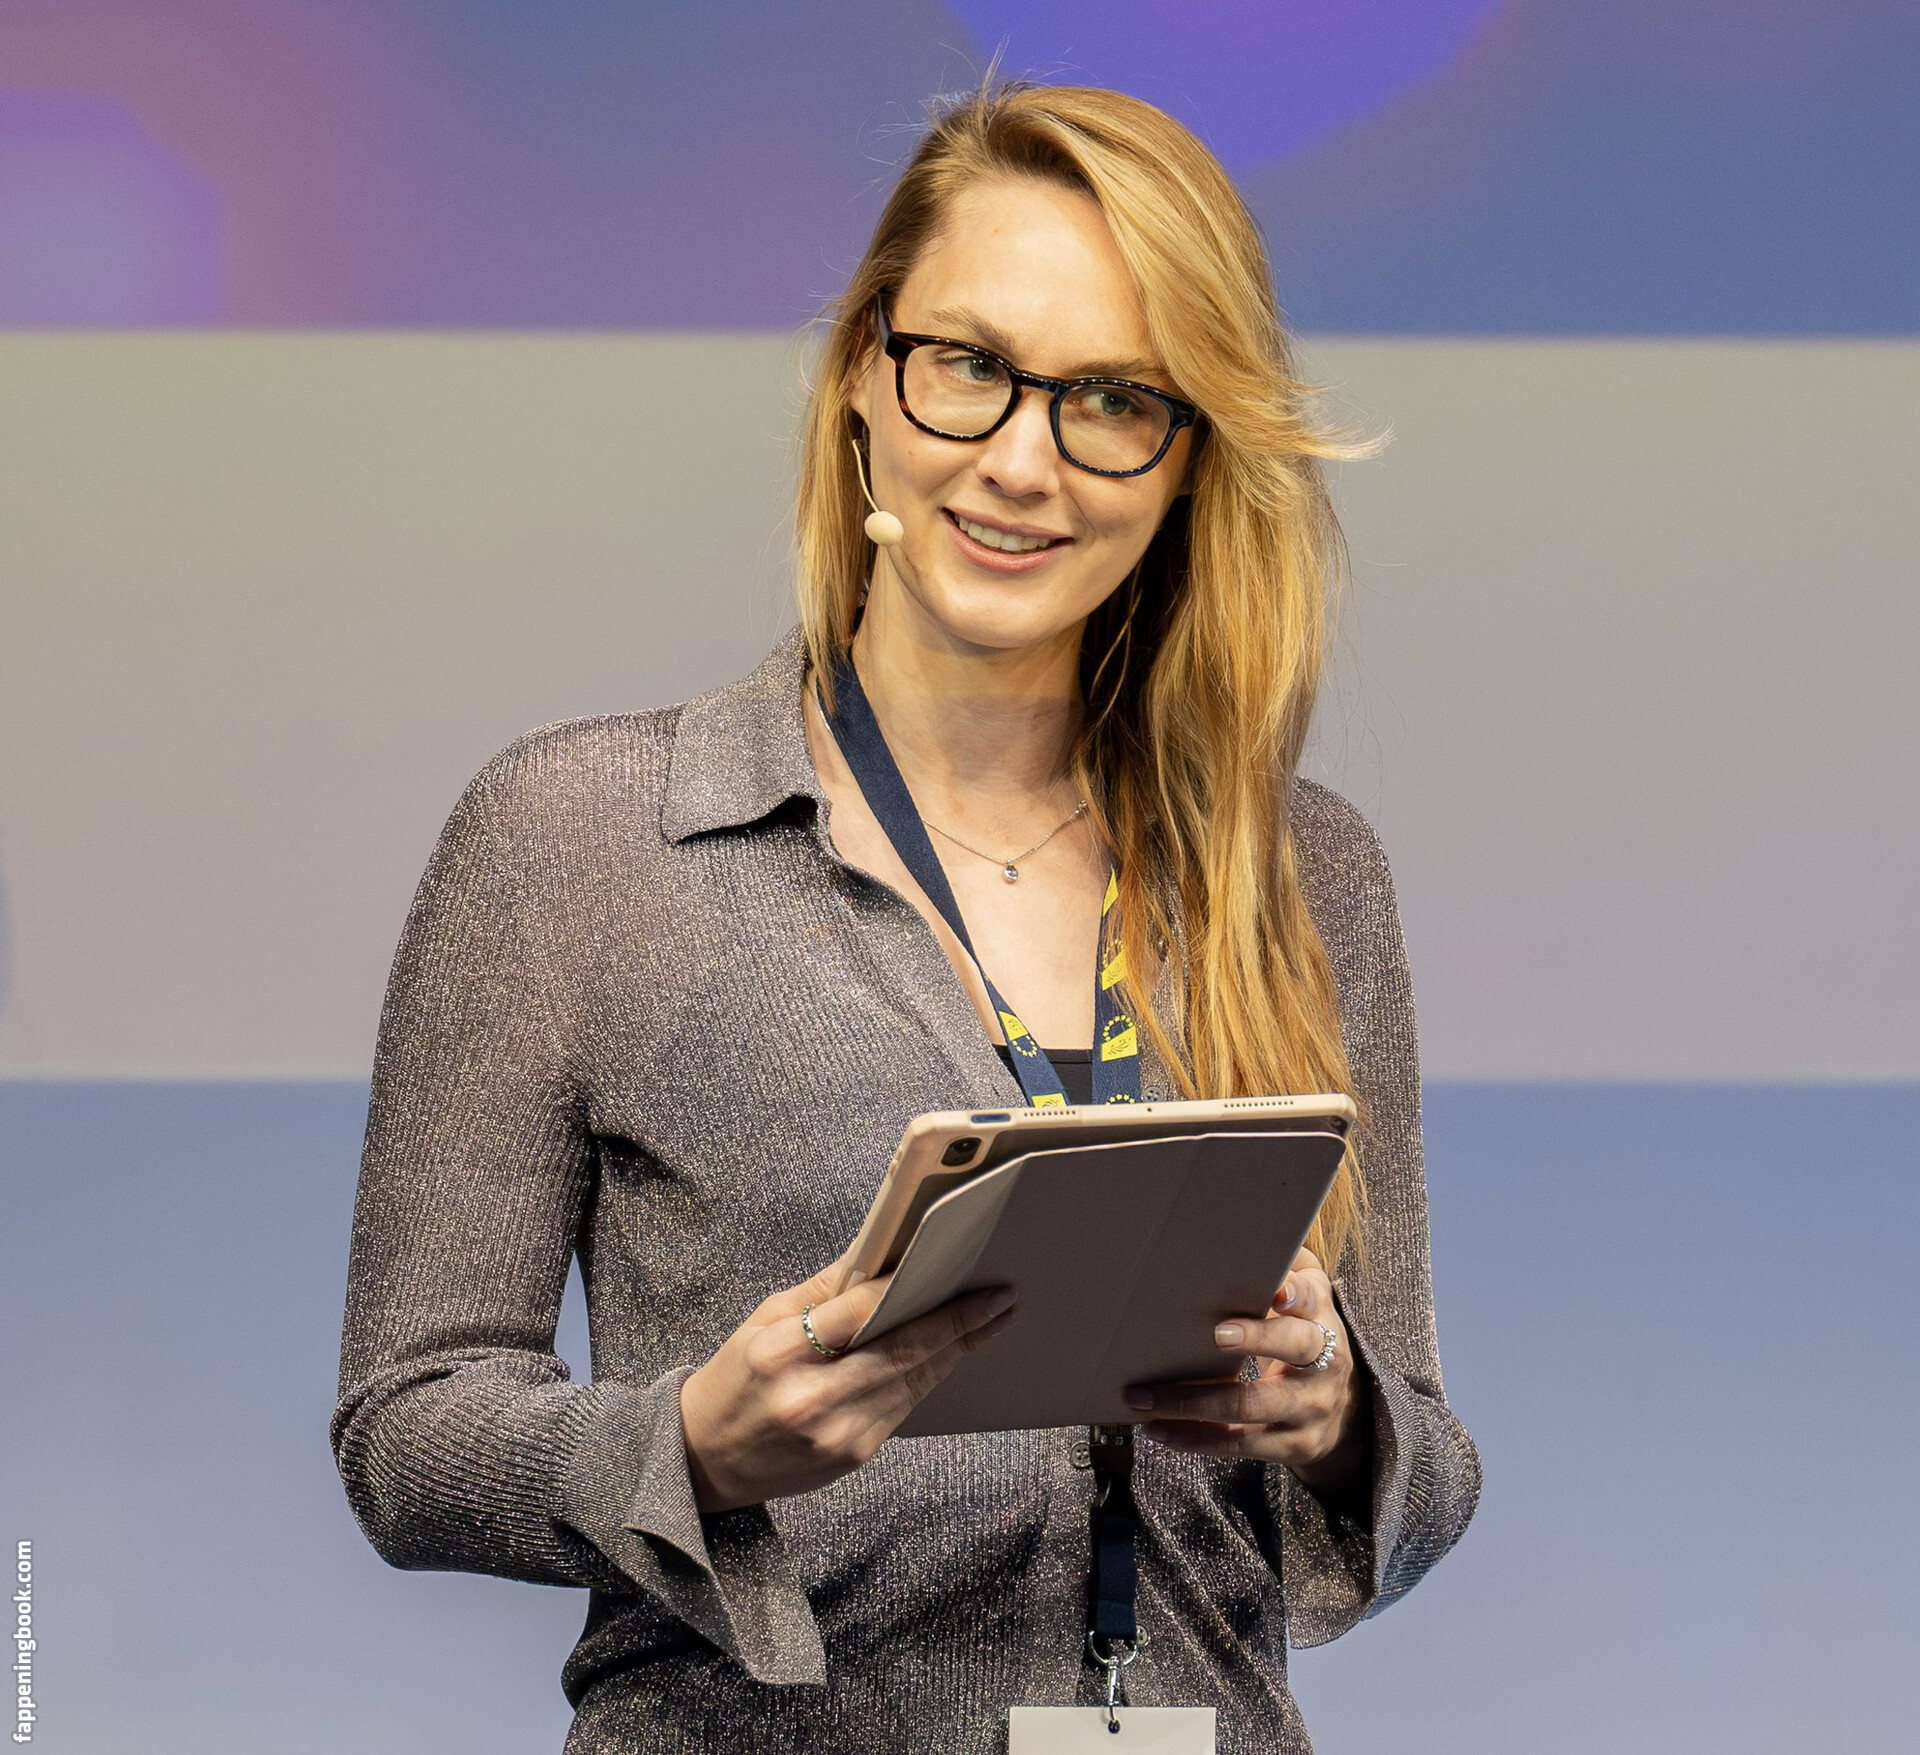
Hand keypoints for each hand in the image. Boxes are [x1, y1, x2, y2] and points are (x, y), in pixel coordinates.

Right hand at [679, 1251, 1016, 1513]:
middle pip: (900, 1352)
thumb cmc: (737, 1377)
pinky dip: (931, 1376)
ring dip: (957, 1349)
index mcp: (780, 1354)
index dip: (909, 1289)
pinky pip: (904, 1407)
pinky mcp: (853, 1456)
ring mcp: (836, 1433)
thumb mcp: (762, 1321)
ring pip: (912, 1382)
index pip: (858, 1312)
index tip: (950, 1266)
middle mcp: (810, 1398)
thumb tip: (880, 1252)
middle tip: (998, 1296)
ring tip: (992, 1319)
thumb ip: (823, 1290)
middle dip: (956, 1322)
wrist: (707, 1458)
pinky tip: (954, 1352)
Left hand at [1124, 1247, 1370, 1507]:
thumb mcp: (1309, 1297)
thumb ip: (1289, 1265)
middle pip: (1293, 1348)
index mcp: (1322, 1317)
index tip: (1275, 1289)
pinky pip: (1240, 1445)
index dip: (1296, 1294)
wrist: (1347, 1411)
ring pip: (1250, 1406)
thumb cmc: (1306, 1333)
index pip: (1313, 1300)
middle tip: (1212, 1333)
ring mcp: (1309, 1408)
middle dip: (1255, 1340)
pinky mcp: (1292, 1446)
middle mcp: (1324, 1363)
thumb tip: (1251, 1226)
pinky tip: (1157, 1430)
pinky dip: (1195, 1439)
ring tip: (1142, 1397)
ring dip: (1191, 1402)